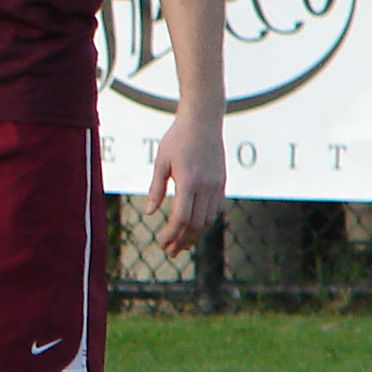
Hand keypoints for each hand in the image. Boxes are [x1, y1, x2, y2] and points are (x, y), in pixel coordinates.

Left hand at [145, 114, 224, 257]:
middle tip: (170, 251)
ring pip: (208, 219)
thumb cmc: (177, 138)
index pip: (181, 217)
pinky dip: (205, 222)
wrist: (203, 120)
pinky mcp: (222, 182)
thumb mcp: (161, 161)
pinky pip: (216, 209)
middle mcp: (206, 186)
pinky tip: (195, 227)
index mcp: (189, 181)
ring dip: (195, 234)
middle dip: (182, 240)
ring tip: (182, 243)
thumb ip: (156, 188)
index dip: (171, 234)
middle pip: (195, 223)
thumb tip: (149, 213)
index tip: (161, 243)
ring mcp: (217, 185)